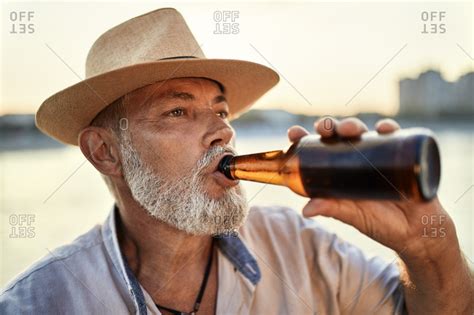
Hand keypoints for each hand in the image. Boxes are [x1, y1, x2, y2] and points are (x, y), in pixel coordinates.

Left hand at [287, 117, 453, 256]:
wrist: (416, 232)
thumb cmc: (380, 224)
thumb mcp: (353, 216)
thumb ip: (332, 209)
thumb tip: (305, 211)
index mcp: (338, 172)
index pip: (317, 150)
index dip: (305, 139)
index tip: (294, 132)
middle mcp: (355, 160)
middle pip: (337, 136)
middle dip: (329, 127)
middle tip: (324, 128)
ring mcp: (377, 155)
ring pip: (361, 132)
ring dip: (353, 125)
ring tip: (350, 130)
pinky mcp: (400, 155)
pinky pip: (394, 136)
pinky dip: (388, 128)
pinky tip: (383, 129)